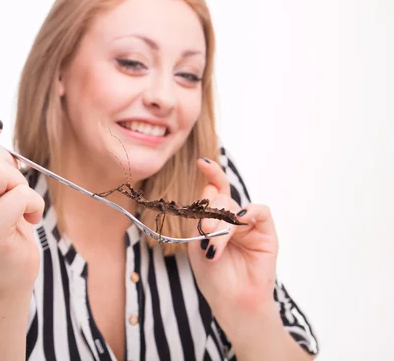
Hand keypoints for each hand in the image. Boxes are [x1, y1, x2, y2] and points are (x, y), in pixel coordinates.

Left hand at [187, 157, 278, 332]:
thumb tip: (210, 190)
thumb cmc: (213, 277)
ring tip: (215, 245)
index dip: (210, 174)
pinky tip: (240, 221)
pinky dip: (248, 213)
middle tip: (206, 234)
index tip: (202, 162)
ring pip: (235, 205)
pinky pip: (260, 211)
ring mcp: (249, 225)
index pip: (212, 191)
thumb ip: (202, 219)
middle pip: (220, 197)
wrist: (232, 302)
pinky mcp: (266, 233)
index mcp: (213, 220)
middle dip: (209, 212)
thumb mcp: (197, 245)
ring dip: (222, 222)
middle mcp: (231, 218)